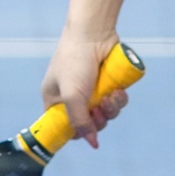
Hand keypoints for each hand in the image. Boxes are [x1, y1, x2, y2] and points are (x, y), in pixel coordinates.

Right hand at [40, 29, 129, 148]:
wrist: (93, 32)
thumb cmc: (75, 61)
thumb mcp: (73, 94)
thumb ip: (80, 121)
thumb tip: (92, 143)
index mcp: (55, 99)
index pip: (63, 126)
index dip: (77, 132)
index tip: (88, 134)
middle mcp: (72, 96)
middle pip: (88, 122)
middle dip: (99, 119)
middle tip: (101, 110)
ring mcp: (91, 89)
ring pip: (105, 112)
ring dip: (111, 109)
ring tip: (111, 97)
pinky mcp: (106, 82)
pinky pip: (115, 101)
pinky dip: (118, 99)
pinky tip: (119, 90)